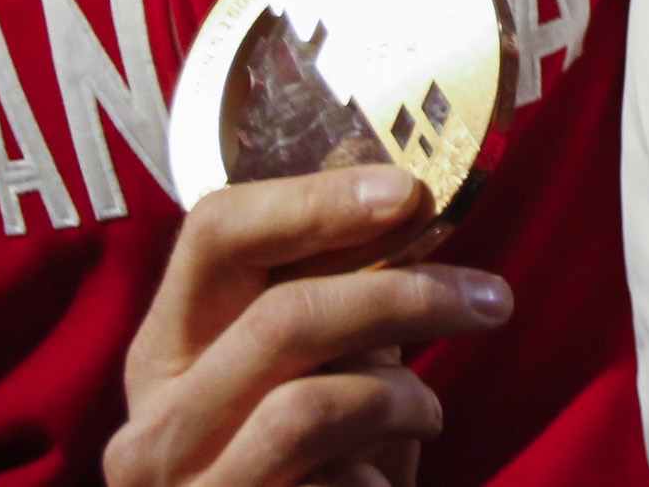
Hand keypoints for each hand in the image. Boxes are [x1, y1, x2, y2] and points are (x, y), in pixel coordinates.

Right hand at [105, 165, 512, 486]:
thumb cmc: (310, 466)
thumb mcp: (309, 369)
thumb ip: (336, 298)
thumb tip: (408, 201)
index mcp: (166, 351)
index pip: (215, 233)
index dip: (313, 200)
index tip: (408, 191)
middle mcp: (157, 423)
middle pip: (282, 316)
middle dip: (403, 295)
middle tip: (491, 298)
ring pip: (309, 406)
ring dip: (399, 399)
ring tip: (427, 413)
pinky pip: (336, 486)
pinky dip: (379, 478)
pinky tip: (380, 482)